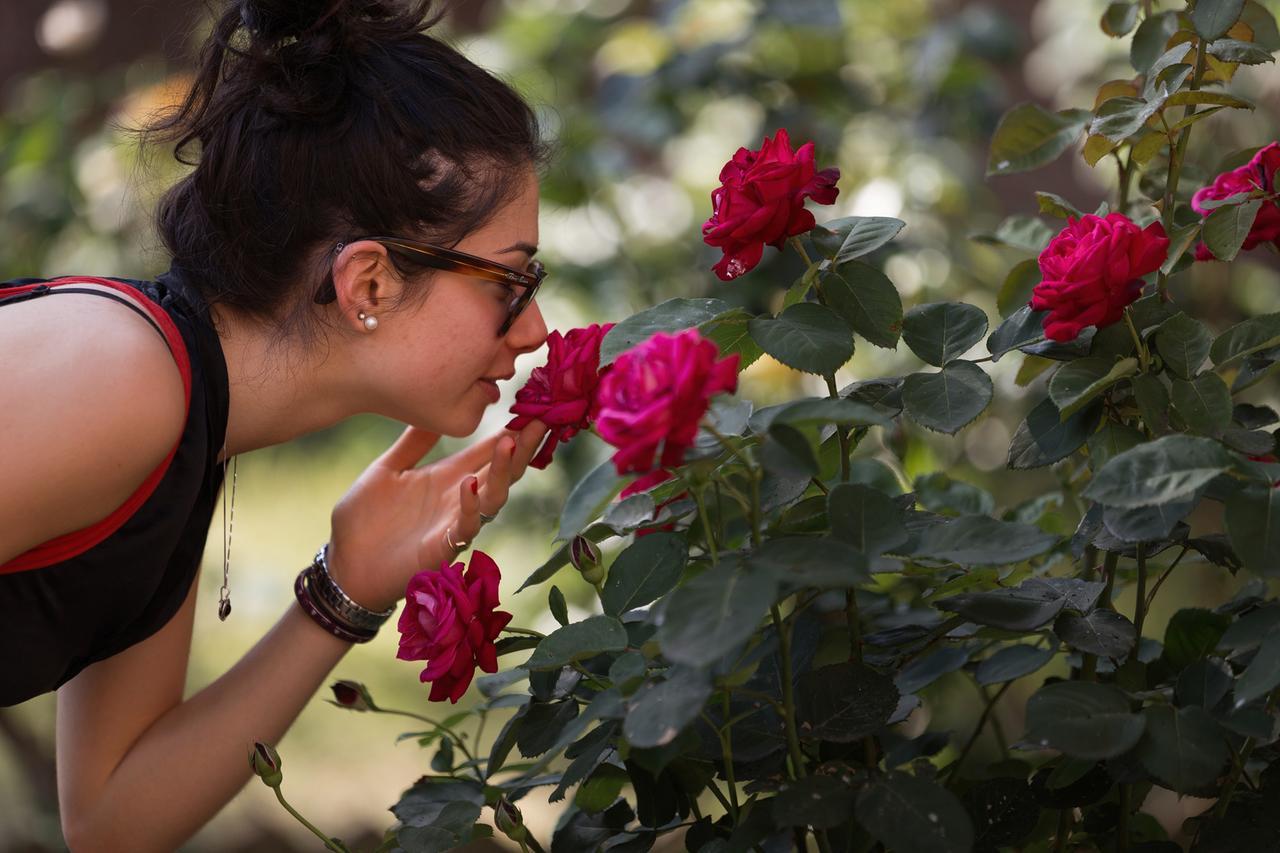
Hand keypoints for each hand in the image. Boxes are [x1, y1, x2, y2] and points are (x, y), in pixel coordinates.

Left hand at [325, 418, 549, 612]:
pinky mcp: (443, 547)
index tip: (534, 408)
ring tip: (508, 443)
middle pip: (502, 470)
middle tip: (541, 421)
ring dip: (503, 471)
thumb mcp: (387, 470)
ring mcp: (454, 523)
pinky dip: (471, 505)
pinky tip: (470, 483)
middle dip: (522, 447)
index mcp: (448, 477)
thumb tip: (434, 406)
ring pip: (494, 496)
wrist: (346, 566)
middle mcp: (460, 498)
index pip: (488, 451)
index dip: (512, 431)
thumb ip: (413, 443)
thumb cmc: (365, 521)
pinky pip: (466, 525)